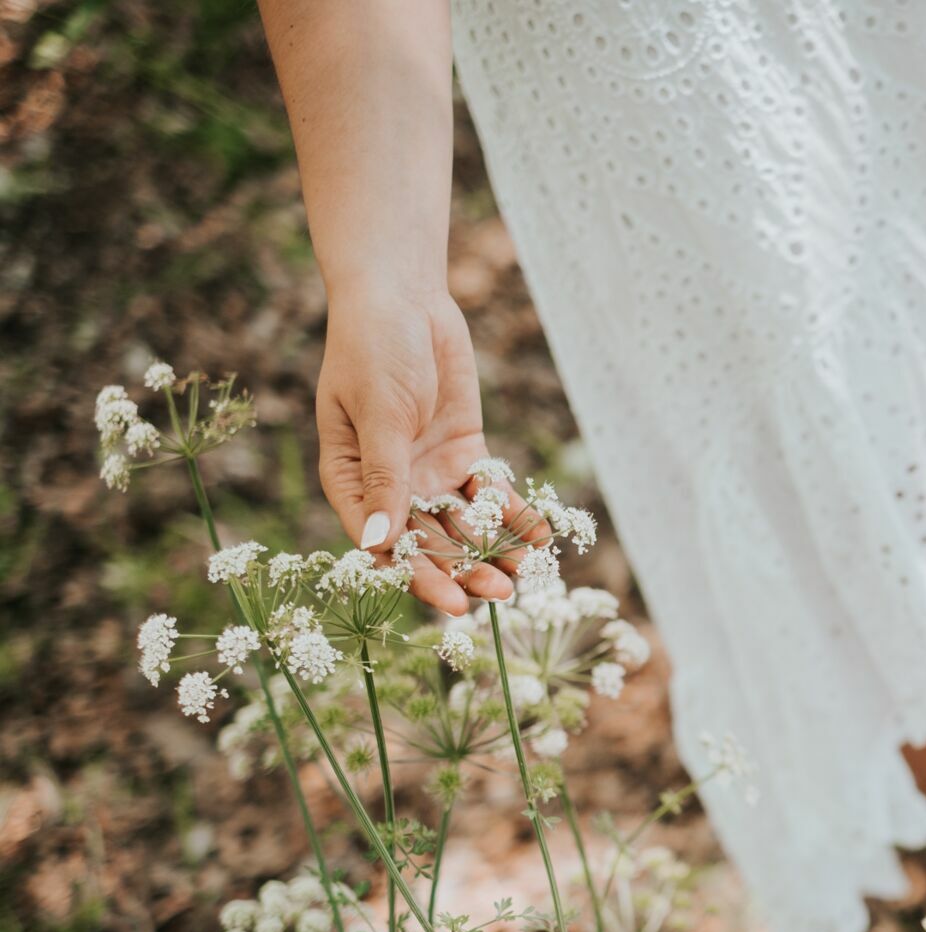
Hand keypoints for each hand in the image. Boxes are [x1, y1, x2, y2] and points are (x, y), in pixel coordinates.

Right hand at [315, 286, 515, 614]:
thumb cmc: (372, 349)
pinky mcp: (464, 452)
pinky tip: (540, 535)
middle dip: (464, 571)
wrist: (403, 297)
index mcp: (349, 482)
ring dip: (493, 549)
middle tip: (502, 595)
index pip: (384, 545)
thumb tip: (377, 543)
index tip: (453, 604)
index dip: (417, 576)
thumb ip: (383, 478)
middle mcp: (389, 485)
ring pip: (463, 524)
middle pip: (428, 542)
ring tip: (528, 574)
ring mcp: (428, 470)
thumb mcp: (378, 414)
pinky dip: (513, 513)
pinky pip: (489, 492)